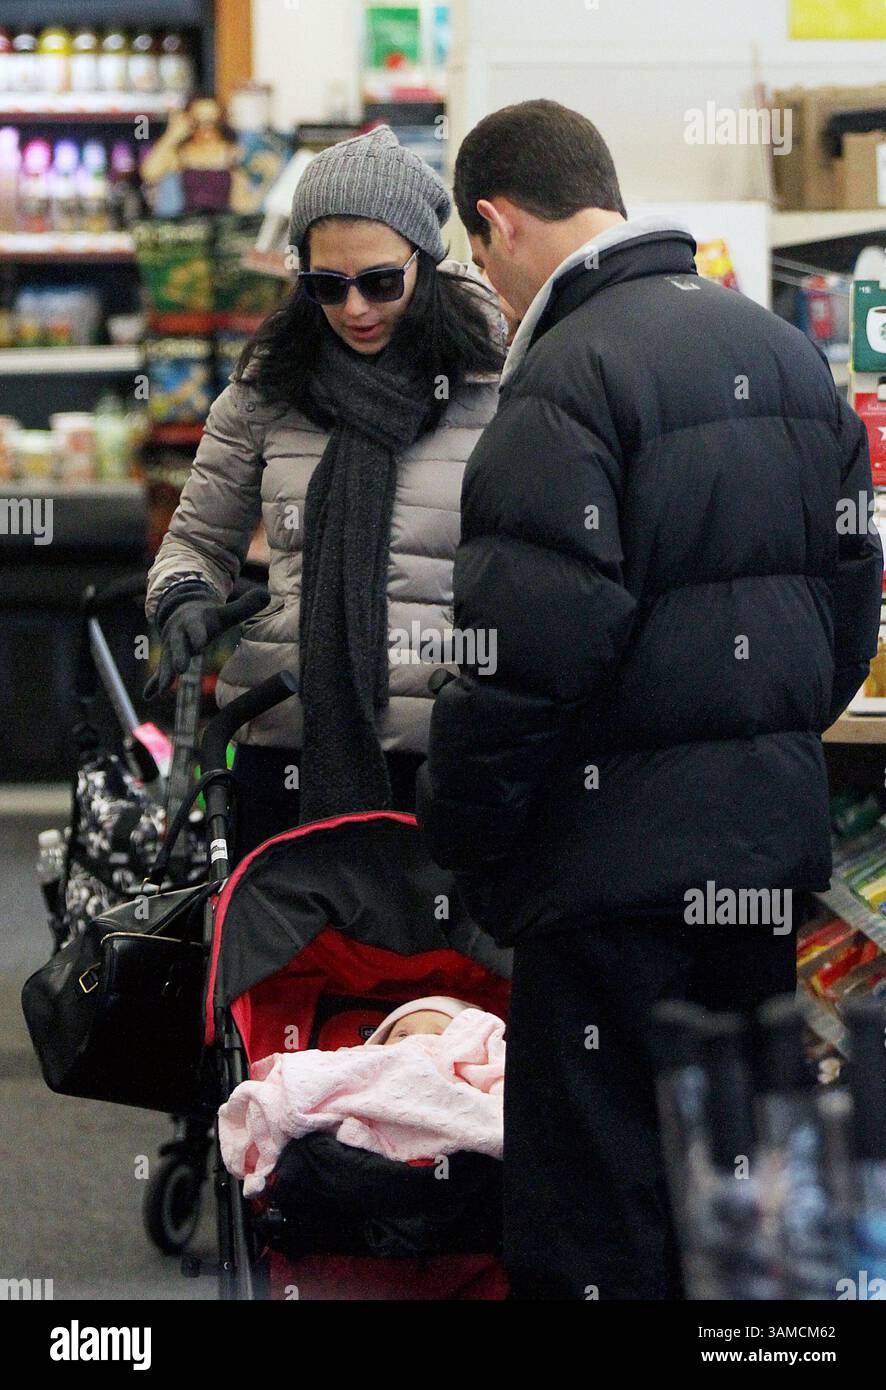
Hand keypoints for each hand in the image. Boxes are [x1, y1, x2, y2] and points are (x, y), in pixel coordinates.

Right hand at [144, 587, 269, 699]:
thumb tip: (266, 595)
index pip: (196, 628)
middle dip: (178, 657)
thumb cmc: (207, 617)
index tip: (200, 644)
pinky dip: (153, 683)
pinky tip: (147, 696)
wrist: (180, 612)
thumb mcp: (224, 611)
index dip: (198, 635)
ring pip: (167, 661)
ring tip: (162, 689)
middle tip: (180, 669)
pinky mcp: (168, 658)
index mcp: (194, 622)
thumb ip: (244, 606)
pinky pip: (159, 672)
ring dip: (164, 675)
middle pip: (178, 646)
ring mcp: (171, 647)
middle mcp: (179, 635)